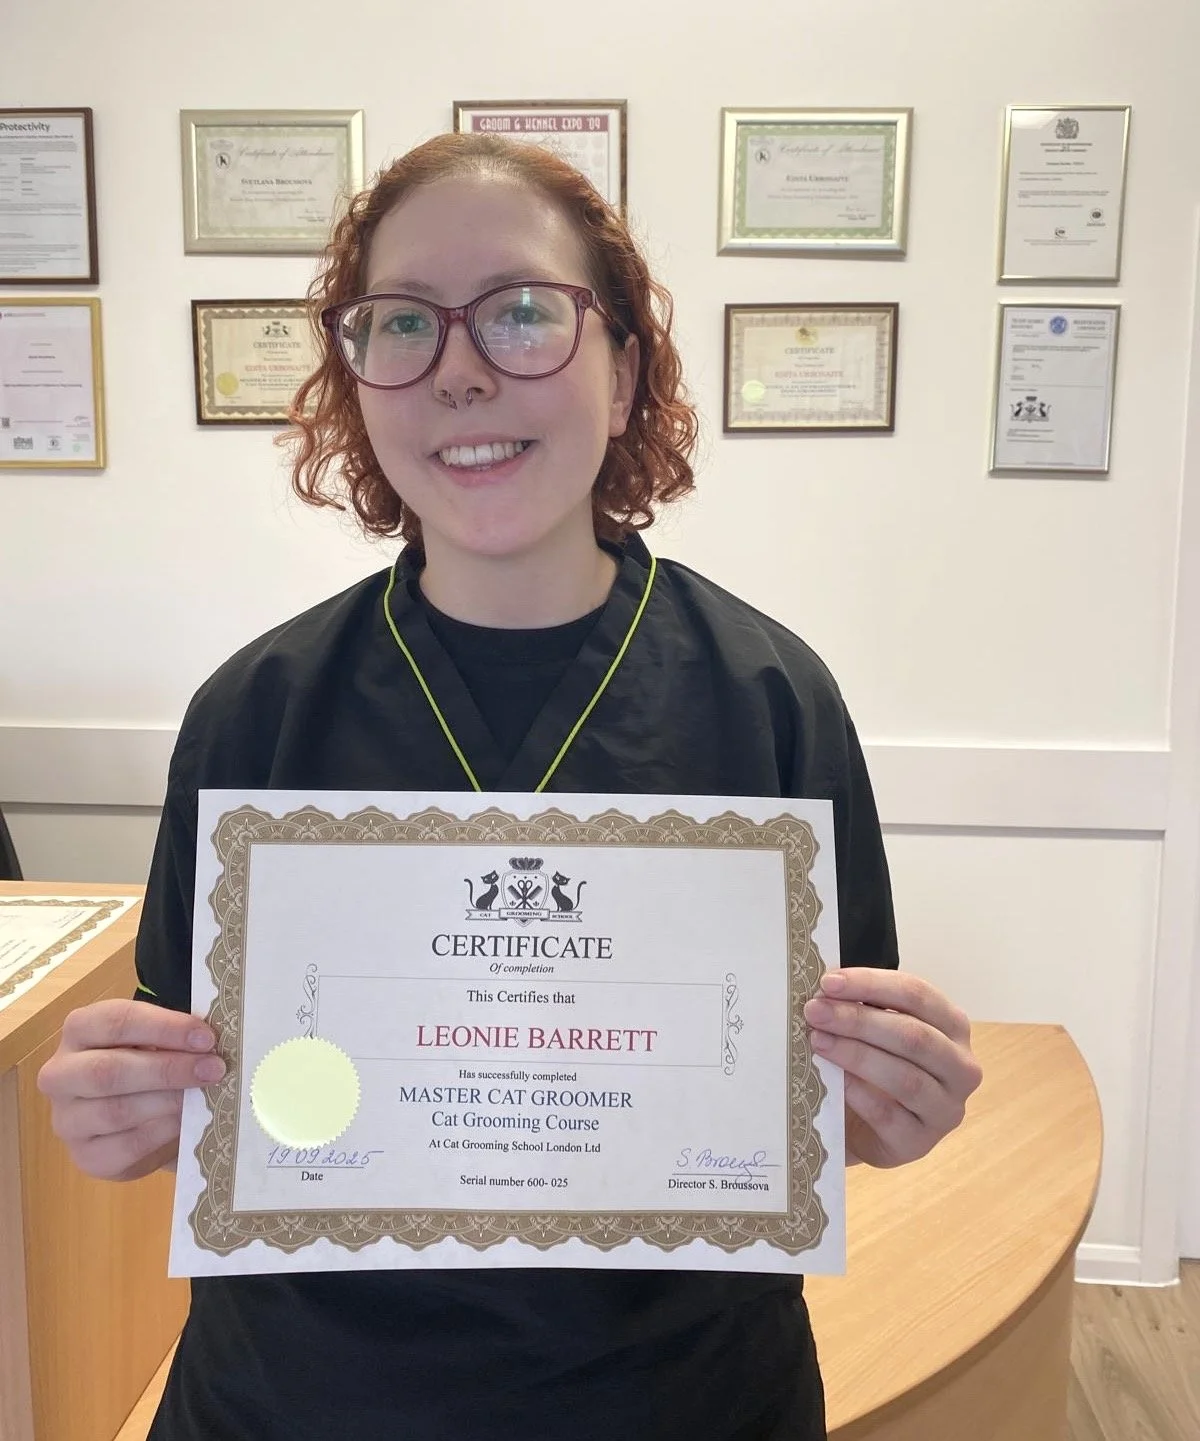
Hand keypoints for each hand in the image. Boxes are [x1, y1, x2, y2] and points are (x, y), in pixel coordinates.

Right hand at [36, 998, 225, 1181]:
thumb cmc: (149, 1064)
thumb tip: (214, 1041)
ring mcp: (67, 1119)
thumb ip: (176, 1038)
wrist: (139, 1118)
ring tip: (205, 1097)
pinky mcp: (85, 1157)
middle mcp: (61, 1074)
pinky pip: (124, 1147)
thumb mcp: (158, 1041)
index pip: (115, 1021)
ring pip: (115, 1111)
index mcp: (80, 1030)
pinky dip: (161, 1133)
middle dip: (167, 1070)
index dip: (164, 1028)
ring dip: (168, 1102)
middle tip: (214, 1069)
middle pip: (107, 1071)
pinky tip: (186, 1123)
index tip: (206, 1038)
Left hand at [803, 969, 981, 1168]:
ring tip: (817, 1041)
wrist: (864, 1127)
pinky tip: (835, 1080)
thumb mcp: (876, 1032)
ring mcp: (945, 1110)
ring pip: (905, 1077)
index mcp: (953, 1026)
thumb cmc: (874, 1068)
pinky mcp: (919, 1143)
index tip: (828, 981)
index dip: (871, 984)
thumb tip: (825, 992)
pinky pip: (889, 1115)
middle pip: (913, 1036)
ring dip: (856, 1054)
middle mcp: (961, 1068)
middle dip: (859, 1020)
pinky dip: (859, 1094)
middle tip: (815, 1011)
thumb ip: (862, 1008)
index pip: (917, 995)